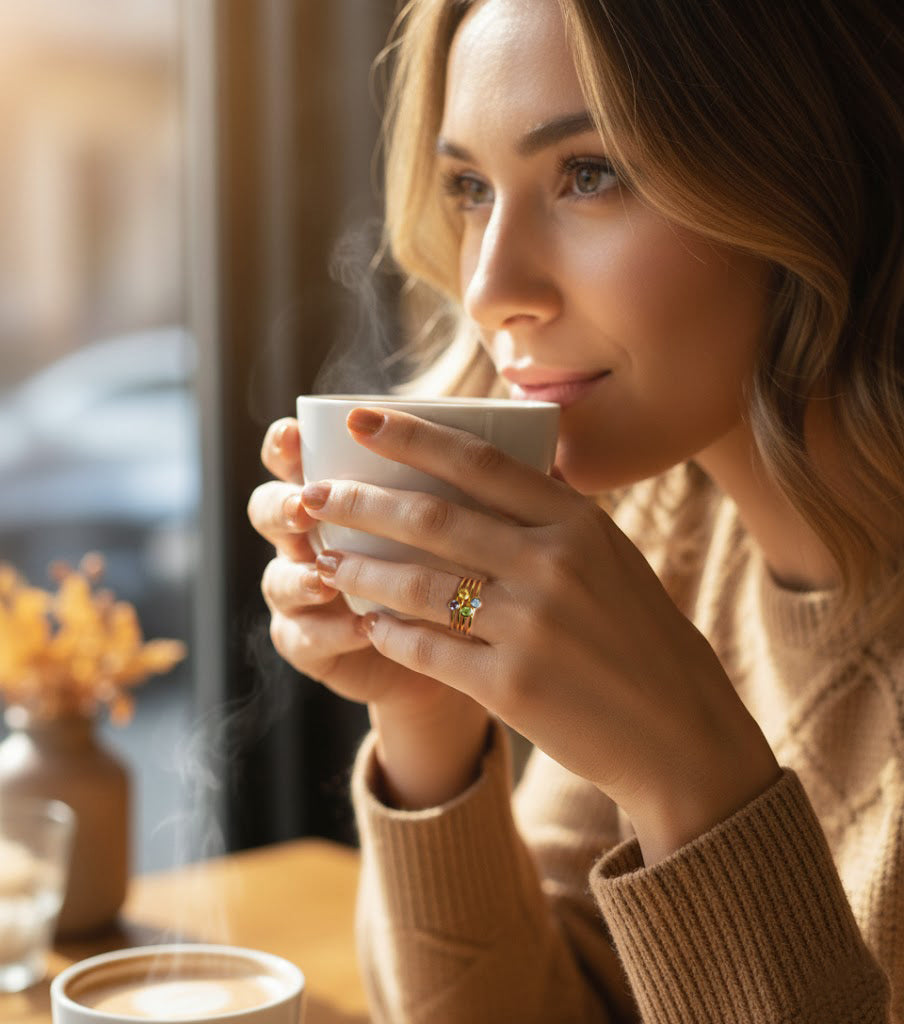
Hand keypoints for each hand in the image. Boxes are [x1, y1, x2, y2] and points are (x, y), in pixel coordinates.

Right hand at [247, 418, 489, 808]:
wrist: (464, 650)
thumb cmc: (468, 567)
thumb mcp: (469, 518)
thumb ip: (467, 478)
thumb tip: (515, 416)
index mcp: (339, 493)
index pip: (295, 457)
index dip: (285, 445)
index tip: (295, 431)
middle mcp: (312, 537)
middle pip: (270, 511)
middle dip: (280, 504)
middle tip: (308, 502)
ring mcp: (307, 593)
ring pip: (277, 578)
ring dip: (299, 575)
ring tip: (327, 572)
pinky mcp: (315, 645)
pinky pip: (303, 639)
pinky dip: (330, 632)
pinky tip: (360, 628)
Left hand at [304, 407, 781, 855]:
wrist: (680, 733)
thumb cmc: (641, 639)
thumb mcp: (609, 559)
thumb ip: (550, 520)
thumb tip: (479, 479)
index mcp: (578, 523)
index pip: (478, 462)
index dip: (411, 437)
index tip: (359, 420)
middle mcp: (553, 565)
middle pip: (432, 519)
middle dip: (359, 502)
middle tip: (312, 495)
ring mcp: (531, 627)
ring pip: (417, 585)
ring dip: (360, 570)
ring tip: (327, 559)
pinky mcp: (511, 686)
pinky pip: (427, 649)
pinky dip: (390, 633)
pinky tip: (368, 624)